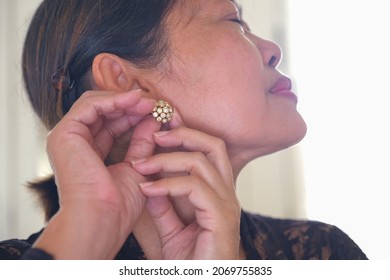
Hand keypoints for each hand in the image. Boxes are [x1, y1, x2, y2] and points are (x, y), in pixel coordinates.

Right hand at [34, 90, 159, 258]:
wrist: (102, 220)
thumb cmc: (119, 205)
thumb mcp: (137, 165)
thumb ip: (143, 140)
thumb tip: (154, 117)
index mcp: (88, 154)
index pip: (111, 125)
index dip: (134, 116)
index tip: (158, 112)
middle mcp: (75, 144)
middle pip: (103, 113)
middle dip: (131, 106)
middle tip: (155, 103)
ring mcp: (67, 138)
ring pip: (96, 105)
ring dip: (124, 100)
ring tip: (149, 102)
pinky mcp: (64, 134)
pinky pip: (90, 106)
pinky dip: (113, 100)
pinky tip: (135, 101)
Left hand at [132, 114, 240, 258]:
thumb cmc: (189, 262)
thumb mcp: (170, 228)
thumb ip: (163, 205)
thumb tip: (148, 183)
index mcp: (217, 192)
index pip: (206, 150)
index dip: (184, 133)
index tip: (158, 125)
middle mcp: (226, 193)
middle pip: (213, 145)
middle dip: (183, 133)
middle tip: (154, 133)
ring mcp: (226, 203)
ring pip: (202, 161)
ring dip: (167, 158)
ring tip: (140, 165)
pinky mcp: (221, 217)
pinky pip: (194, 187)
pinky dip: (168, 184)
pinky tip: (148, 190)